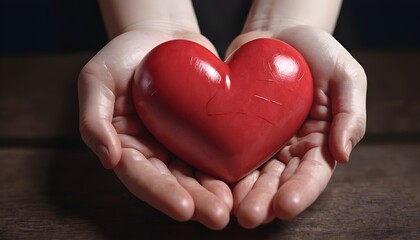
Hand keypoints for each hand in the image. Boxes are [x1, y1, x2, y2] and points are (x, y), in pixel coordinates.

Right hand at [78, 30, 232, 229]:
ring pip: (197, 175)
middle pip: (173, 184)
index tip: (183, 209)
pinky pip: (216, 153)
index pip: (141, 177)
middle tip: (217, 216)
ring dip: (214, 193)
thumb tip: (107, 158)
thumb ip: (94, 118)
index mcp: (126, 146)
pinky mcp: (204, 133)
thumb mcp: (97, 79)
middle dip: (194, 202)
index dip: (160, 193)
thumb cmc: (124, 55)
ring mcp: (181, 144)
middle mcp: (154, 152)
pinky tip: (244, 180)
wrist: (163, 38)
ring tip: (232, 207)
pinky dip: (228, 168)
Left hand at [227, 26, 366, 227]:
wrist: (279, 35)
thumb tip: (343, 155)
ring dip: (240, 193)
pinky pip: (227, 151)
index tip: (285, 206)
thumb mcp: (346, 76)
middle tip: (249, 216)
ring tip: (228, 208)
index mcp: (318, 141)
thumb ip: (350, 114)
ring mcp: (260, 141)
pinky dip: (219, 169)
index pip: (312, 174)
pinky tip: (210, 182)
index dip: (300, 192)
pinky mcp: (236, 130)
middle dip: (264, 200)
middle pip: (277, 182)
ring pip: (251, 174)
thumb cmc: (318, 53)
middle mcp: (288, 149)